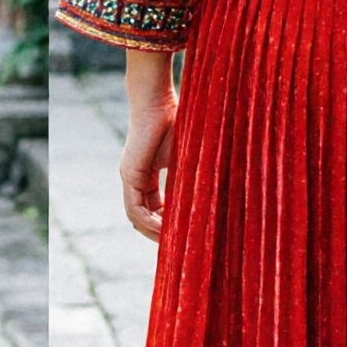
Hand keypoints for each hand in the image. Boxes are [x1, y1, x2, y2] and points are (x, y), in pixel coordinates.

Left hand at [120, 48, 177, 241]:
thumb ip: (192, 174)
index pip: (153, 208)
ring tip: (174, 242)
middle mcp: (135, 179)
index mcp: (146, 175)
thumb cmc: (176, 120)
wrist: (157, 100)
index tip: (185, 233)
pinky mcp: (130, 174)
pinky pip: (135, 208)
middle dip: (160, 233)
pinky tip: (165, 229)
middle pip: (143, 217)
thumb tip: (217, 192)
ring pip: (137, 216)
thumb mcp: (187, 155)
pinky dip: (149, 221)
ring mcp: (130, 177)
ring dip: (154, 231)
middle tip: (180, 247)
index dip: (167, 223)